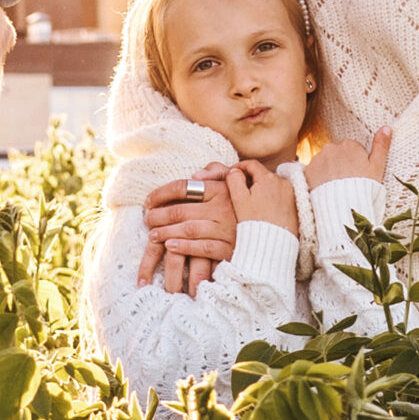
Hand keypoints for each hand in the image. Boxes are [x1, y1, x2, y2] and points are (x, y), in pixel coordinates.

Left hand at [140, 168, 235, 293]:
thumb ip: (217, 171)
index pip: (183, 187)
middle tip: (147, 220)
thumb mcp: (234, 182)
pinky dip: (185, 247)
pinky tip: (170, 247)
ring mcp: (226, 229)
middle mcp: (222, 207)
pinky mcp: (230, 248)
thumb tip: (196, 173)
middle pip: (181, 210)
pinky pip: (203, 248)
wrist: (271, 232)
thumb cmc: (243, 205)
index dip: (161, 193)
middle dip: (159, 216)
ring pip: (189, 230)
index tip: (148, 201)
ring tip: (153, 235)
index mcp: (219, 189)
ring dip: (167, 232)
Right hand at [226, 160, 297, 234]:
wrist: (273, 242)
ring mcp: (291, 192)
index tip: (233, 173)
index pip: (252, 164)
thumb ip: (234, 180)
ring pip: (272, 184)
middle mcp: (282, 182)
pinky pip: (281, 194)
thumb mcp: (239, 199)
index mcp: (268, 178)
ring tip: (253, 202)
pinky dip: (272, 196)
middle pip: (263, 174)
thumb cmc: (254, 221)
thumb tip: (234, 170)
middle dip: (251, 179)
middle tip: (241, 190)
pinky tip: (265, 208)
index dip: (240, 166)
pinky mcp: (295, 203)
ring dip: (262, 188)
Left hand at [306, 126, 392, 188]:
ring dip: (329, 170)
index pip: (352, 149)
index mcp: (349, 144)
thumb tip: (387, 127)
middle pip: (337, 154)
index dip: (357, 162)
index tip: (358, 174)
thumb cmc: (364, 187)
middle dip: (341, 164)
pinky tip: (325, 188)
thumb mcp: (377, 166)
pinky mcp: (307, 170)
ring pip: (325, 162)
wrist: (342, 205)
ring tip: (336, 186)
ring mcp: (318, 158)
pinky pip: (313, 171)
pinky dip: (318, 178)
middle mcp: (331, 147)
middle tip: (347, 181)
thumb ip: (381, 145)